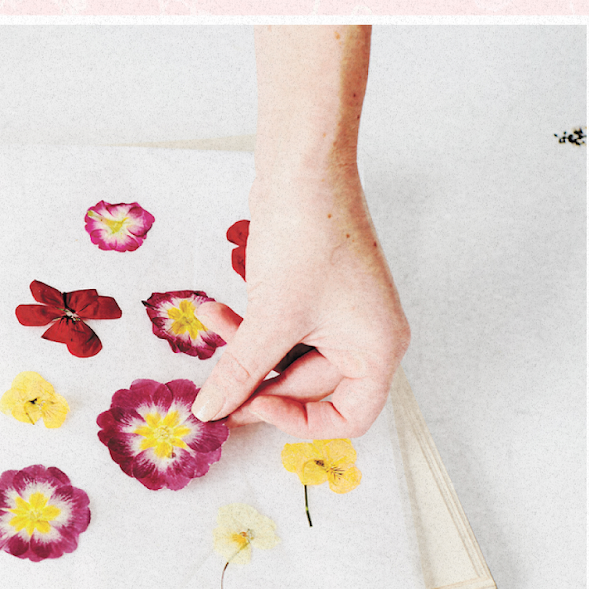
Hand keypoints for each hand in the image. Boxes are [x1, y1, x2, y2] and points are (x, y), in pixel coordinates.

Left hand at [190, 166, 408, 437]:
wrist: (303, 167)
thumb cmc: (307, 237)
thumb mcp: (270, 317)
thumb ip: (241, 372)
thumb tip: (211, 412)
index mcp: (377, 350)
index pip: (349, 417)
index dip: (298, 421)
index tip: (253, 405)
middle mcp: (368, 337)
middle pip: (309, 388)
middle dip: (258, 383)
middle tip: (212, 390)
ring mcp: (342, 316)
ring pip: (287, 358)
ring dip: (247, 349)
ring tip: (212, 325)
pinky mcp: (316, 296)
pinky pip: (282, 330)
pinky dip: (250, 325)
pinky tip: (215, 309)